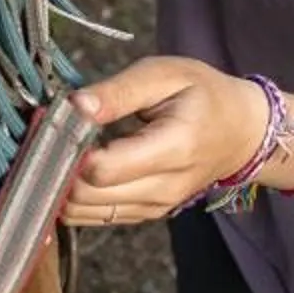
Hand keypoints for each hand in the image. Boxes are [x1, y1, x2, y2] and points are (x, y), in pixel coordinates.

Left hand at [63, 57, 268, 226]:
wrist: (241, 133)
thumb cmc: (204, 96)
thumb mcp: (165, 75)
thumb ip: (118, 92)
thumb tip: (74, 106)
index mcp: (173, 148)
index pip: (103, 169)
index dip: (71, 148)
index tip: (60, 122)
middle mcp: (164, 188)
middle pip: (88, 197)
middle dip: (59, 167)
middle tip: (52, 135)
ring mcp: (155, 208)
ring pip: (85, 213)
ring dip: (62, 185)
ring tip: (62, 150)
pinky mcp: (145, 215)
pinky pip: (96, 217)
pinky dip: (76, 198)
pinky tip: (73, 169)